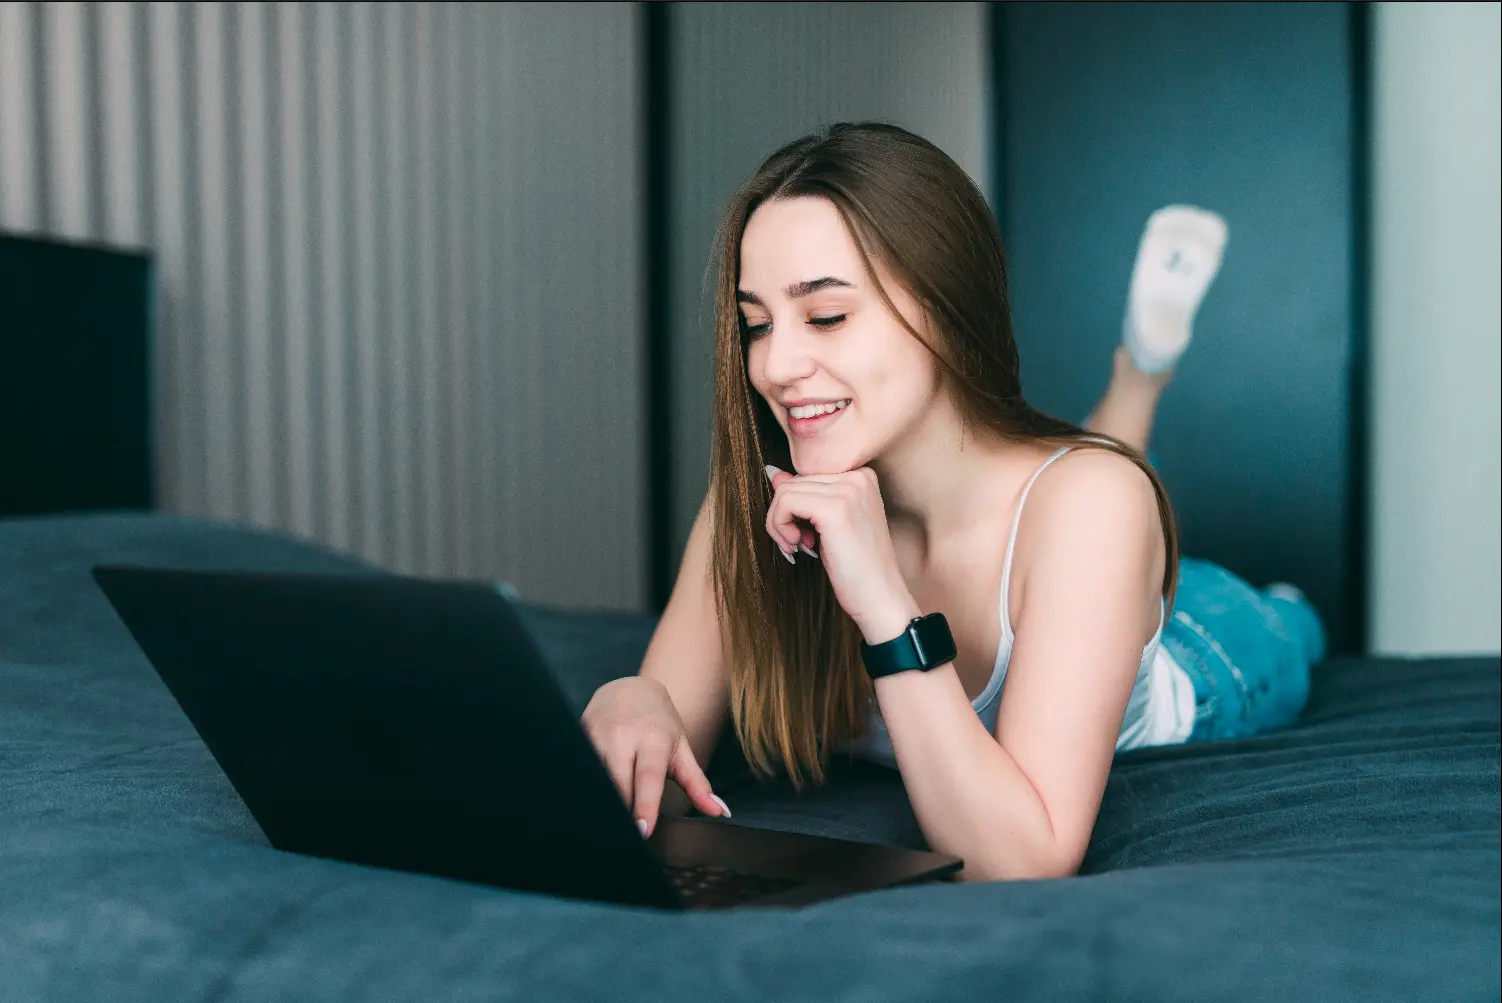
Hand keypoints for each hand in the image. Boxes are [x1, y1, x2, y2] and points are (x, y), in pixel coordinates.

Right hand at [581, 676, 729, 836]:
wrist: (627, 688)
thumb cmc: (659, 723)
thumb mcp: (681, 749)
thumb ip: (698, 783)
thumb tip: (721, 812)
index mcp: (652, 739)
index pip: (648, 777)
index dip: (645, 806)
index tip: (643, 832)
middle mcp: (622, 736)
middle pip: (618, 785)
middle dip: (623, 813)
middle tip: (629, 840)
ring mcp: (596, 735)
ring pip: (596, 781)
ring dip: (604, 804)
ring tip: (611, 826)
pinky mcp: (577, 736)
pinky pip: (581, 772)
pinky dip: (588, 790)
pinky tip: (594, 804)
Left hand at [764, 465, 918, 641]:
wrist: (879, 596)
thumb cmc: (857, 566)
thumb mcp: (828, 524)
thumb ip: (805, 495)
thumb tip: (772, 473)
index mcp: (861, 476)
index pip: (806, 475)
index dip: (796, 507)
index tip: (805, 534)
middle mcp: (857, 476)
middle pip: (793, 481)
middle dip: (784, 516)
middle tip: (799, 544)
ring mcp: (848, 490)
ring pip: (784, 492)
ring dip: (779, 523)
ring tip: (797, 546)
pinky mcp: (833, 509)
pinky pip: (784, 503)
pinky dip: (779, 527)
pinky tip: (796, 546)